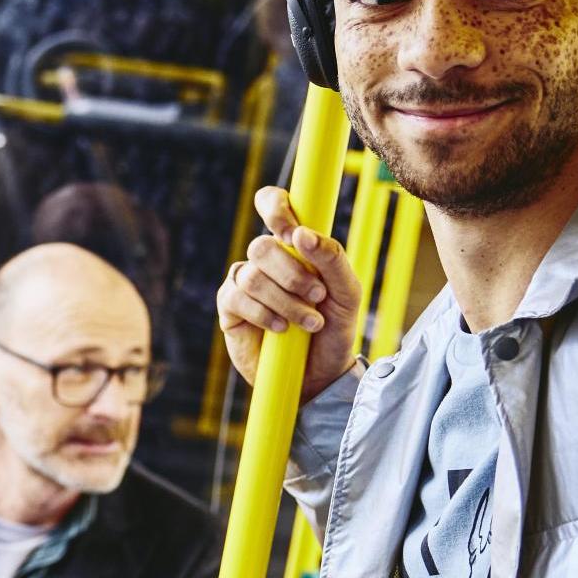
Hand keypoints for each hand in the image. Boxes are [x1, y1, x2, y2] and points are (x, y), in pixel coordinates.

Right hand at [217, 184, 363, 397]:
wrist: (321, 374)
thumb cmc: (335, 328)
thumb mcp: (347, 293)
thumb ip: (333, 258)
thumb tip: (301, 234)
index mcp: (294, 245)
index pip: (273, 204)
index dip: (275, 207)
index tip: (292, 233)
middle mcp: (266, 260)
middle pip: (262, 245)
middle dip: (293, 273)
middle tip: (317, 296)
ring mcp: (245, 283)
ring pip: (252, 275)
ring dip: (285, 300)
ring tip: (308, 322)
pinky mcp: (230, 310)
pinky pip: (237, 299)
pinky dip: (264, 314)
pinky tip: (281, 329)